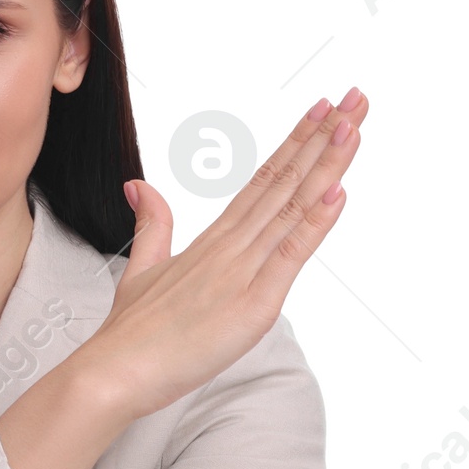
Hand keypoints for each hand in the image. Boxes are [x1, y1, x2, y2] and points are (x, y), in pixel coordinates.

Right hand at [79, 88, 366, 421]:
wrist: (112, 371)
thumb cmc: (130, 334)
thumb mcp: (141, 270)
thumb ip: (152, 225)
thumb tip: (140, 186)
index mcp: (212, 240)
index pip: (263, 180)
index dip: (296, 143)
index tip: (323, 111)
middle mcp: (230, 247)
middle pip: (285, 181)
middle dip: (324, 138)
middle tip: (356, 98)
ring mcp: (242, 272)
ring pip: (292, 208)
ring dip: (328, 166)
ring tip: (354, 125)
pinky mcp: (253, 304)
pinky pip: (290, 256)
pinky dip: (316, 223)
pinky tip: (337, 191)